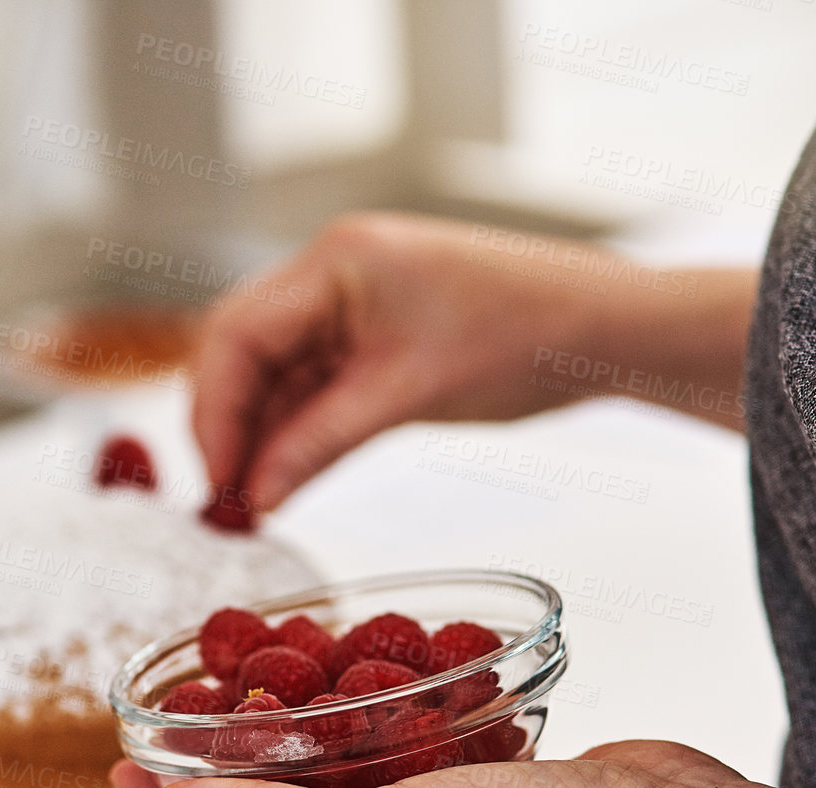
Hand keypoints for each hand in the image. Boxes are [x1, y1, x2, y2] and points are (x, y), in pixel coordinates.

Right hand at [191, 211, 594, 512]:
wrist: (599, 329)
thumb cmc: (527, 332)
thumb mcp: (407, 395)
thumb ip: (319, 444)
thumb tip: (257, 494)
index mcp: (336, 260)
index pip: (237, 334)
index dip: (215, 413)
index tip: (218, 479)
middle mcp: (329, 272)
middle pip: (239, 350)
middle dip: (225, 424)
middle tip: (224, 495)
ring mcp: (346, 303)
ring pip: (269, 373)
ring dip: (257, 434)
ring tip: (252, 500)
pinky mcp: (365, 336)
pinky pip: (306, 385)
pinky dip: (292, 431)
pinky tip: (285, 475)